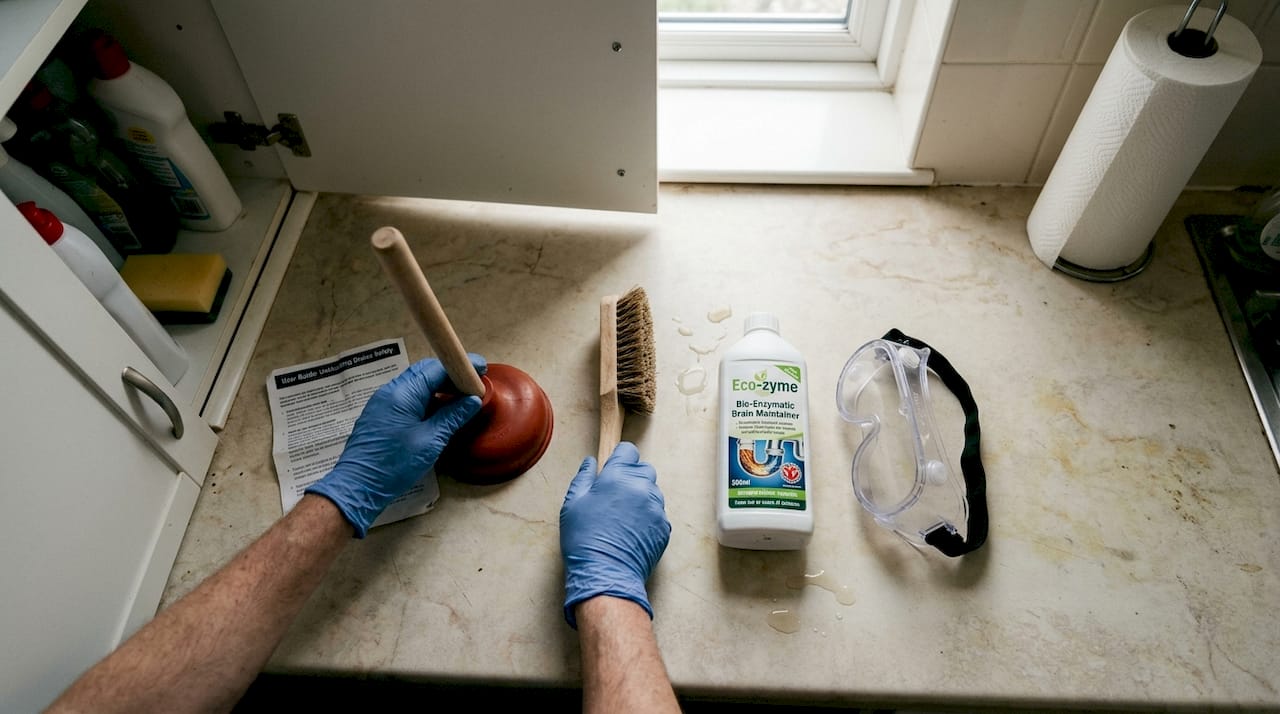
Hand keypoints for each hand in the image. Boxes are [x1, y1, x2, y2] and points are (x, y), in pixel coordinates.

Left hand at [306, 354, 485, 536]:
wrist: (359, 486)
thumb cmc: (395, 464)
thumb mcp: (431, 440)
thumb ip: (453, 416)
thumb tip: (473, 400)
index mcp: (403, 393)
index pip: (436, 368)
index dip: (460, 366)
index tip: (481, 369)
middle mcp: (390, 391)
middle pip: (425, 372)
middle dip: (450, 375)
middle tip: (473, 383)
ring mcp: (383, 402)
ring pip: (416, 385)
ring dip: (439, 388)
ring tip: (461, 398)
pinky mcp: (381, 415)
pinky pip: (407, 398)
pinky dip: (426, 399)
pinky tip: (439, 411)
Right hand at [560, 442, 670, 627]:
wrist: (606, 573)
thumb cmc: (585, 539)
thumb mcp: (572, 504)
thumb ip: (584, 477)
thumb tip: (591, 463)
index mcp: (618, 476)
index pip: (628, 451)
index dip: (620, 458)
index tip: (613, 469)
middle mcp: (642, 487)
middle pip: (644, 469)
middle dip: (632, 476)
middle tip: (616, 495)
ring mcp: (656, 508)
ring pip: (653, 491)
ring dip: (641, 497)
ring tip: (623, 516)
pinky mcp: (664, 527)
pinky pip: (658, 513)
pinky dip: (648, 517)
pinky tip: (632, 531)